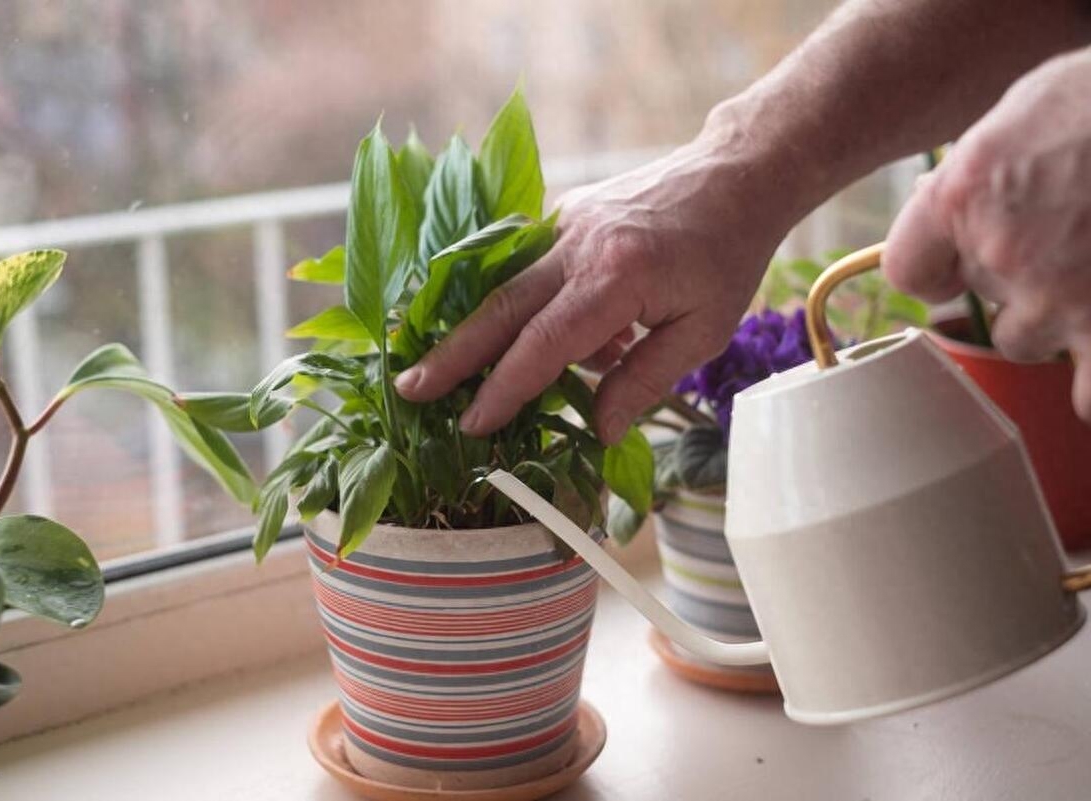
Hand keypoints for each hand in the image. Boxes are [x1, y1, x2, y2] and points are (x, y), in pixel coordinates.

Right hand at [394, 129, 792, 442]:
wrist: (733, 175)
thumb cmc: (727, 258)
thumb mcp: (701, 332)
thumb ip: (643, 380)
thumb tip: (600, 431)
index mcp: (617, 276)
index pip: (544, 343)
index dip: (504, 388)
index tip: (472, 423)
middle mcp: (579, 245)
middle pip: (501, 307)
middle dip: (452, 354)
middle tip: (408, 388)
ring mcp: (566, 223)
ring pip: (508, 287)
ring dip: (478, 333)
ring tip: (454, 371)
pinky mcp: (564, 216)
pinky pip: (533, 271)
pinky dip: (533, 311)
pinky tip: (566, 339)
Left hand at [884, 48, 1090, 419]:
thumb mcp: (1022, 111)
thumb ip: (978, 171)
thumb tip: (945, 202)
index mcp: (964, 195)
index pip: (908, 269)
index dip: (934, 269)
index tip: (955, 266)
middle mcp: (1002, 253)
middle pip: (978, 298)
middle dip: (1011, 279)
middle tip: (1060, 242)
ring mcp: (1062, 295)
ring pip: (1023, 342)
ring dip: (1050, 321)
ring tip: (1085, 276)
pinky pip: (1089, 395)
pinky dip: (1090, 387)